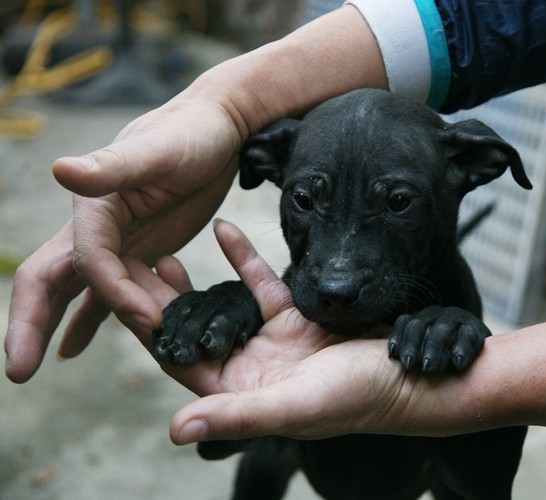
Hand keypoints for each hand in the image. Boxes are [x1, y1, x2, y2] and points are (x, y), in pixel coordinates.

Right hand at [5, 91, 240, 382]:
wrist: (219, 130)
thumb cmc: (192, 133)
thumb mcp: (159, 148)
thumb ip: (113, 166)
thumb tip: (60, 171)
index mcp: (96, 205)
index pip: (90, 259)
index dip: (113, 293)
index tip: (150, 319)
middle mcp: (98, 226)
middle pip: (52, 278)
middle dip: (31, 323)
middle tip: (18, 372)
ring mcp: (118, 242)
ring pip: (78, 291)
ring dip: (57, 326)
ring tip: (34, 365)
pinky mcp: (141, 251)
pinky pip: (109, 291)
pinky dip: (90, 318)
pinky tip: (74, 345)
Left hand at [126, 220, 413, 442]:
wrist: (404, 375)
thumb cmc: (354, 399)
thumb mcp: (294, 407)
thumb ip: (238, 416)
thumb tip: (175, 430)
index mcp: (239, 393)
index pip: (179, 359)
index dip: (148, 329)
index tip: (118, 294)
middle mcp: (248, 367)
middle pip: (194, 328)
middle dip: (161, 299)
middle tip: (129, 263)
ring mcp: (269, 339)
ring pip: (222, 302)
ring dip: (194, 278)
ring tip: (163, 249)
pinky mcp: (294, 315)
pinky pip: (261, 281)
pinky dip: (242, 257)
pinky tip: (224, 228)